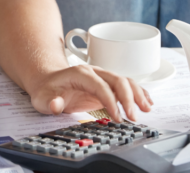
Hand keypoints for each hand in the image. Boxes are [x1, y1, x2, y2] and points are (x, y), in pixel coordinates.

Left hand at [28, 65, 152, 121]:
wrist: (47, 81)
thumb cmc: (46, 90)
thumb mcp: (42, 98)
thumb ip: (50, 102)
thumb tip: (56, 105)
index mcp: (80, 74)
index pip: (101, 86)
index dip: (111, 101)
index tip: (117, 117)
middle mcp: (94, 72)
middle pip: (118, 80)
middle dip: (129, 99)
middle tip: (133, 118)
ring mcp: (102, 78)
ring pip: (126, 82)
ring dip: (138, 95)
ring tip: (146, 110)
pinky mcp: (107, 86)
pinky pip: (126, 86)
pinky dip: (139, 93)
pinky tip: (147, 103)